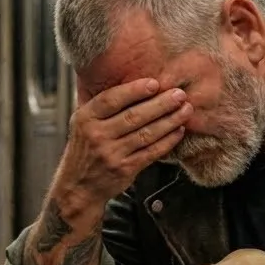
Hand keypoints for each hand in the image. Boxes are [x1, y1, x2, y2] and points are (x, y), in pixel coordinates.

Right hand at [52, 79, 191, 207]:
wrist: (79, 186)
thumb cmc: (84, 150)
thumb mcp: (82, 124)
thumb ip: (100, 105)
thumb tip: (123, 77)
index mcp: (86, 119)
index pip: (111, 99)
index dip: (134, 91)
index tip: (154, 83)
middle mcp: (98, 135)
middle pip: (133, 116)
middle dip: (160, 104)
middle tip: (179, 94)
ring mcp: (112, 154)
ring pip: (146, 134)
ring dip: (169, 121)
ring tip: (185, 110)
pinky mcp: (125, 169)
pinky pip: (151, 152)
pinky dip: (167, 141)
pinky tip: (178, 131)